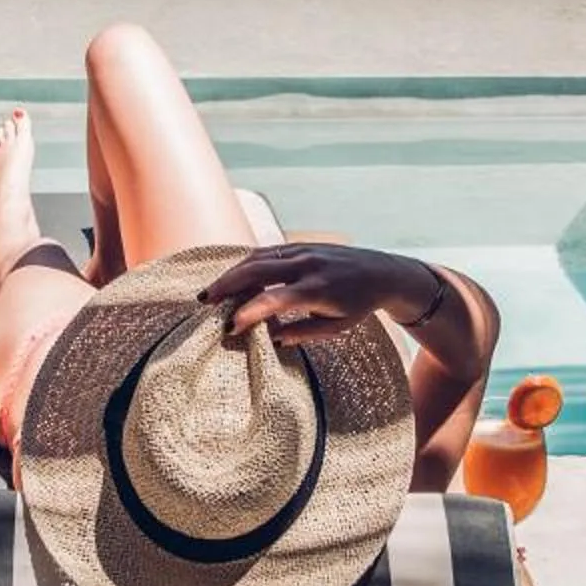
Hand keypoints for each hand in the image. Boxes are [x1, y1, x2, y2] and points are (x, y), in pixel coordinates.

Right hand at [204, 245, 443, 343]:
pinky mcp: (300, 246)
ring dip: (231, 273)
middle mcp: (307, 265)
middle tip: (204, 302)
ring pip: (258, 257)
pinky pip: (267, 252)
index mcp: (318, 290)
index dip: (249, 313)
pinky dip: (245, 263)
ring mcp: (303, 251)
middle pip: (258, 270)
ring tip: (211, 292)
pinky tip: (231, 277)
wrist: (381, 272)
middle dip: (227, 285)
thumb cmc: (359, 305)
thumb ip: (304, 333)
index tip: (230, 328)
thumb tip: (273, 340)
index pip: (274, 299)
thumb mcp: (337, 327)